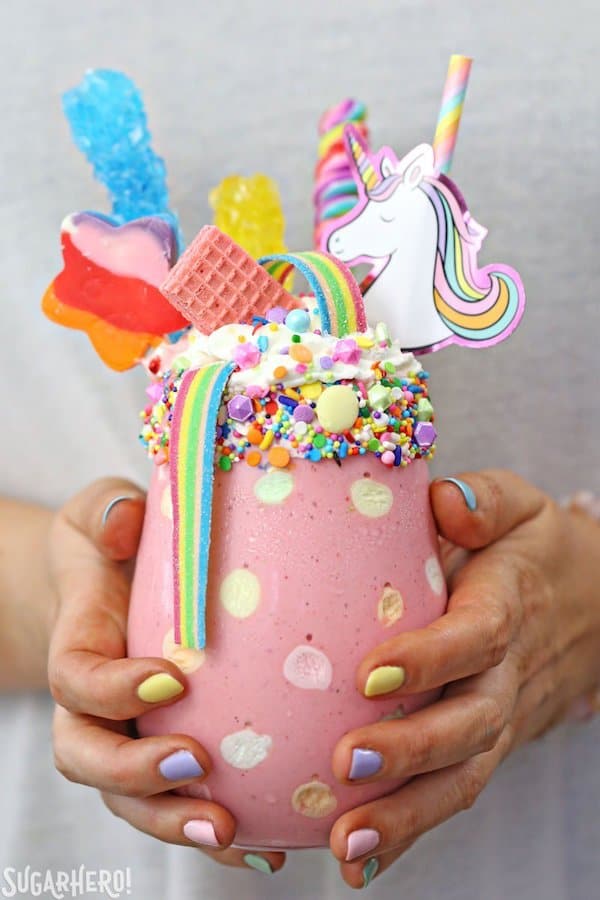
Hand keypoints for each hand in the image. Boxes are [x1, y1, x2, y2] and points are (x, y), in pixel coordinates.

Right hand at [47, 478, 284, 874]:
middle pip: (91, 760)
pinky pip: (178, 804)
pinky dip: (216, 836)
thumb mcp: (101, 512)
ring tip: (235, 832)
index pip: (78, 681)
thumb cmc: (112, 546)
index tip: (172, 678)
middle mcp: (92, 708)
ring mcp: (125, 737)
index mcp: (78, 648)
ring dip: (177, 822)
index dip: (115, 689)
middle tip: (199, 766)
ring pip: (131, 800)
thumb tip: (124, 522)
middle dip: (139, 776)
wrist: (108, 587)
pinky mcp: (163, 753)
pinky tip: (268, 848)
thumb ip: (106, 513)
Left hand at [328, 470, 599, 888]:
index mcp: (507, 607)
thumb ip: (484, 499)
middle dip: (409, 750)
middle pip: (468, 722)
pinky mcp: (487, 746)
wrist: (591, 605)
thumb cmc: (532, 548)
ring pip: (462, 775)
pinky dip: (409, 833)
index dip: (428, 658)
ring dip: (406, 814)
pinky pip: (453, 793)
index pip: (474, 637)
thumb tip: (442, 503)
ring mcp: (501, 719)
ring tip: (345, 842)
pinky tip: (358, 863)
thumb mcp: (518, 504)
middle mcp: (506, 674)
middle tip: (345, 763)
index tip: (370, 674)